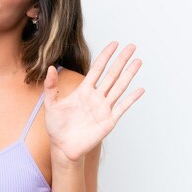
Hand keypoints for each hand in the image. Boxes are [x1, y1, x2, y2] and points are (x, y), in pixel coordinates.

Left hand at [43, 41, 144, 165]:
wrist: (63, 147)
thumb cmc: (56, 127)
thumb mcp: (51, 104)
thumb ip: (51, 86)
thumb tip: (51, 67)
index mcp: (84, 91)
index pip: (97, 69)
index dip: (105, 56)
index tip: (114, 44)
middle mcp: (96, 97)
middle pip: (112, 74)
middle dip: (121, 60)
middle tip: (131, 46)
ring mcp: (104, 108)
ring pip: (119, 87)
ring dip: (129, 74)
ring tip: (138, 61)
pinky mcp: (109, 121)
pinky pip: (122, 107)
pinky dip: (131, 98)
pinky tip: (140, 89)